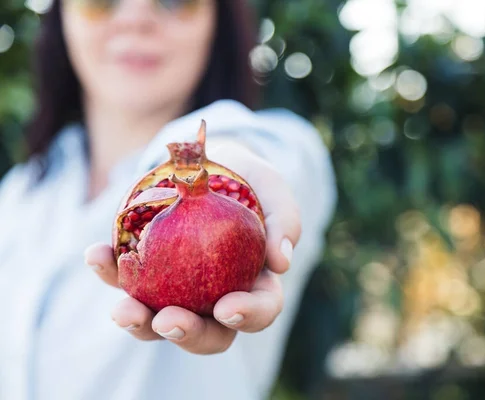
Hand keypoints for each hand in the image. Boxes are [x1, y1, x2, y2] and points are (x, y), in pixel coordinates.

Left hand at [84, 142, 300, 353]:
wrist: (202, 159)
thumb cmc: (243, 177)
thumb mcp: (268, 185)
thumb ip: (284, 218)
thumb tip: (282, 262)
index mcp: (254, 282)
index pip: (260, 309)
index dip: (248, 316)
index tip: (227, 308)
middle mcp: (216, 294)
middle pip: (208, 332)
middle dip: (188, 333)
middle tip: (169, 320)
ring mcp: (177, 287)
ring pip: (159, 320)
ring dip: (140, 322)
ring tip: (124, 310)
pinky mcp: (143, 268)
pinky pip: (123, 278)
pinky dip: (109, 271)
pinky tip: (98, 254)